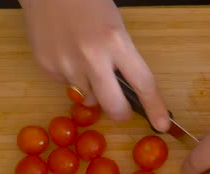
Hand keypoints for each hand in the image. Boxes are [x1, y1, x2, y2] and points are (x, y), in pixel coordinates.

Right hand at [19, 0, 169, 130]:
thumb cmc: (87, 2)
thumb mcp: (116, 27)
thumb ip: (122, 58)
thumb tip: (128, 91)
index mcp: (116, 41)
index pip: (143, 83)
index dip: (155, 107)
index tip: (162, 124)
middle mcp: (91, 57)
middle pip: (114, 106)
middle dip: (121, 113)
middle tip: (122, 108)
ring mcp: (66, 64)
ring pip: (88, 99)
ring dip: (93, 91)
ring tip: (86, 62)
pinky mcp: (46, 67)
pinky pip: (66, 86)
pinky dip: (71, 78)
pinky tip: (68, 54)